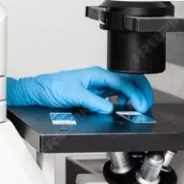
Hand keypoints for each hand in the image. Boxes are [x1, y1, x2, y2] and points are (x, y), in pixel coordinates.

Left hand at [6, 66, 152, 114]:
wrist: (38, 92)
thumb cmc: (51, 87)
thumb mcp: (73, 94)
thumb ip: (93, 102)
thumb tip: (109, 109)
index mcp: (97, 74)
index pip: (123, 82)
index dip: (135, 94)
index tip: (140, 106)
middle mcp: (99, 79)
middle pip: (128, 81)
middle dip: (140, 92)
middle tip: (146, 105)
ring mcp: (97, 87)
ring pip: (123, 89)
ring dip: (133, 97)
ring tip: (136, 109)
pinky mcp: (94, 95)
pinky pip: (114, 97)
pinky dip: (123, 103)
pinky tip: (122, 109)